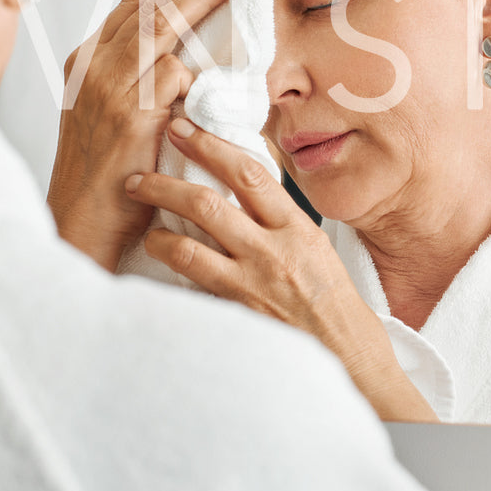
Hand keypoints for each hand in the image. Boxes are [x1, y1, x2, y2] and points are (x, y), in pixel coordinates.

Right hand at [47, 0, 239, 271]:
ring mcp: (107, 88)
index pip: (132, 4)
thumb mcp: (111, 119)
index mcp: (85, 63)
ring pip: (162, 24)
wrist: (80, 227)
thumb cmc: (107, 179)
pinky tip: (221, 56)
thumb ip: (137, 83)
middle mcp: (92, 67)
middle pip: (149, 2)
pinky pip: (172, 73)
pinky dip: (197, 62)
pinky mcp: (128, 114)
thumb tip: (183, 57)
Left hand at [126, 118, 438, 422]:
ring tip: (142, 224)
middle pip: (210, 202)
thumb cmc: (338, 309)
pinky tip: (156, 261)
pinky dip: (171, 269)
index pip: (249, 172)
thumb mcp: (317, 252)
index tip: (184, 129)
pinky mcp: (239, 313)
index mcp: (298, 228)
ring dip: (158, 228)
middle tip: (138, 172)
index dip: (211, 145)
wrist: (353, 360)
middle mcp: (275, 250)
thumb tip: (244, 201)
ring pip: (192, 243)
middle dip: (167, 182)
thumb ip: (281, 227)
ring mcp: (254, 283)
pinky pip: (194, 285)